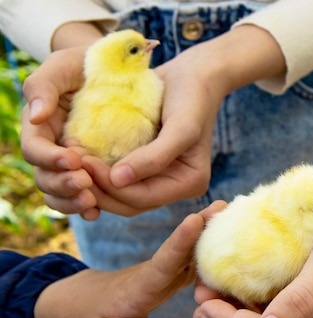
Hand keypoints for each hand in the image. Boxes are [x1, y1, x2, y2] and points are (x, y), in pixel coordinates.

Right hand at [20, 46, 101, 218]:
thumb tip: (36, 115)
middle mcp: (51, 148)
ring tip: (91, 205)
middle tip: (85, 186)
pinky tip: (97, 212)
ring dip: (71, 202)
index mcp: (40, 126)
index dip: (50, 159)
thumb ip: (44, 85)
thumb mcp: (64, 64)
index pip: (35, 150)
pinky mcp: (89, 171)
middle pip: (44, 177)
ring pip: (58, 193)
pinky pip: (80, 195)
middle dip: (62, 185)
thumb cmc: (85, 64)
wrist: (114, 72)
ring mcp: (69, 163)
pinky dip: (84, 207)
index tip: (74, 160)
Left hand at [34, 200, 226, 317]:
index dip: (180, 241)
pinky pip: (197, 257)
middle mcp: (159, 270)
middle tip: (226, 205)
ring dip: (213, 230)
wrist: (88, 302)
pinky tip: (232, 234)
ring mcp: (169, 269)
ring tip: (236, 211)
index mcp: (144, 284)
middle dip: (205, 225)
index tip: (194, 219)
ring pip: (194, 248)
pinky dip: (214, 245)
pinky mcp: (176, 271)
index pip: (164, 261)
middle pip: (185, 246)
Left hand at [83, 24, 285, 216]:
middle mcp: (175, 186)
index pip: (143, 198)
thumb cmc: (192, 97)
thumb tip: (119, 180)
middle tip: (72, 164)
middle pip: (130, 203)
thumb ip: (155, 157)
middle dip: (100, 190)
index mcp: (190, 183)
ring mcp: (161, 177)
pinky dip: (100, 171)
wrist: (195, 74)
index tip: (85, 162)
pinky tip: (82, 155)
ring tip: (73, 160)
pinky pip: (119, 178)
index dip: (112, 187)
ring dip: (96, 183)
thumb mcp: (181, 126)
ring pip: (121, 195)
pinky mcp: (146, 165)